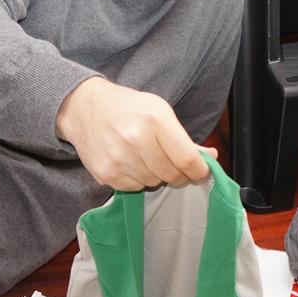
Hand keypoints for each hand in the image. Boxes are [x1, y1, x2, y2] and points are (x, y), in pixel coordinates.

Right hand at [56, 77, 216, 190]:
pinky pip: (134, 187)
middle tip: (172, 164)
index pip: (187, 159)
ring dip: (156, 175)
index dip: (199, 171)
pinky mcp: (106, 173)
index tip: (200, 172)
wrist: (86, 109)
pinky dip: (137, 179)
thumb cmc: (128, 109)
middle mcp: (136, 139)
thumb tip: (211, 157)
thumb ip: (185, 139)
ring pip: (153, 183)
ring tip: (146, 157)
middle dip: (178, 173)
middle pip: (172, 175)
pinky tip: (130, 162)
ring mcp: (119, 158)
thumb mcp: (161, 112)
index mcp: (155, 120)